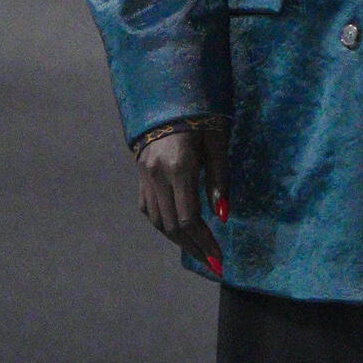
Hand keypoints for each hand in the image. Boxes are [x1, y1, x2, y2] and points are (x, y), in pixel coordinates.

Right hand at [134, 118, 228, 275]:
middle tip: (213, 264)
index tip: (219, 258)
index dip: (204, 242)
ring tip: (199, 252)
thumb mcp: (217, 143)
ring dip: (179, 240)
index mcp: (178, 167)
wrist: (165, 99)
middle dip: (194, 248)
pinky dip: (165, 225)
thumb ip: (220, 180)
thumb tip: (222, 216)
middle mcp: (156, 175)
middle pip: (172, 225)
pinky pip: (150, 210)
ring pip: (158, 221)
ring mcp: (144, 177)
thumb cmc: (200, 117)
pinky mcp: (141, 176)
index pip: (188, 217)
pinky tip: (181, 232)